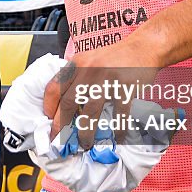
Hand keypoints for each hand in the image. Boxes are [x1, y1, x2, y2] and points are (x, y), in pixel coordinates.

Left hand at [44, 44, 159, 145]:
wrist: (144, 47)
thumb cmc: (115, 57)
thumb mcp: (90, 60)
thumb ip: (76, 76)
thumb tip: (62, 104)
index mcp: (77, 64)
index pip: (54, 87)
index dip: (48, 106)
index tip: (48, 120)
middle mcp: (89, 70)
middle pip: (69, 102)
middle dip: (62, 124)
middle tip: (60, 139)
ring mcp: (107, 79)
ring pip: (90, 112)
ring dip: (85, 132)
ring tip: (85, 143)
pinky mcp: (125, 88)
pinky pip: (119, 114)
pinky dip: (117, 129)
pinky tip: (116, 137)